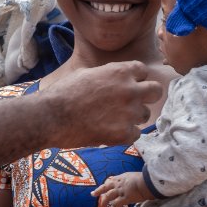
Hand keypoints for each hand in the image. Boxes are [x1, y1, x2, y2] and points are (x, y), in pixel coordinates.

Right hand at [41, 61, 162, 147]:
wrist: (51, 117)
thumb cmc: (64, 93)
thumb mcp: (87, 73)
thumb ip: (106, 74)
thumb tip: (112, 76)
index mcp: (120, 71)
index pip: (143, 71)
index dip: (136, 79)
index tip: (127, 85)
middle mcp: (130, 90)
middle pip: (156, 91)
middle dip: (147, 96)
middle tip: (133, 103)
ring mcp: (129, 113)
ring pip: (145, 115)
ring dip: (133, 117)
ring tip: (113, 120)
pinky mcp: (124, 133)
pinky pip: (136, 134)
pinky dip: (126, 134)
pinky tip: (110, 132)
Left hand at [92, 171, 152, 206]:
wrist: (147, 182)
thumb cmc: (146, 178)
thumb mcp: (137, 175)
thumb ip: (134, 179)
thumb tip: (138, 181)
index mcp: (122, 177)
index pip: (111, 180)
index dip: (107, 183)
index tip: (105, 185)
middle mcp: (118, 184)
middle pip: (105, 187)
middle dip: (98, 191)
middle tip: (93, 194)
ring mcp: (120, 191)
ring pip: (107, 197)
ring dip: (104, 203)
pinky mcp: (124, 198)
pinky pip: (115, 205)